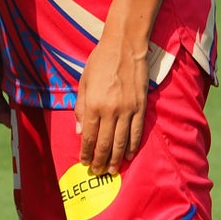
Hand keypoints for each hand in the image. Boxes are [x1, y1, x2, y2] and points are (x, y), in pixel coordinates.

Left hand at [75, 35, 148, 173]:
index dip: (86, 152)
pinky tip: (128, 156)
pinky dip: (132, 146)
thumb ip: (80, 108)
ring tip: (112, 170)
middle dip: (100, 160)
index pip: (89, 136)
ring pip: (121, 142)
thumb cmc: (99, 62)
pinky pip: (137, 132)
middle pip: (105, 143)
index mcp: (93, 104)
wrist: (124, 47)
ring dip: (116, 158)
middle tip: (98, 172)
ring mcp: (128, 110)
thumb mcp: (83, 82)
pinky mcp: (141, 108)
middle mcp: (110, 110)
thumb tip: (80, 131)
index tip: (85, 163)